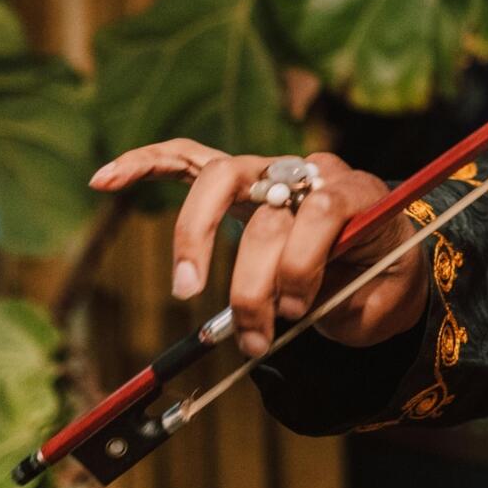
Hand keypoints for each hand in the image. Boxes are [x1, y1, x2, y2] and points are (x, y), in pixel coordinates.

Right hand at [89, 141, 426, 355]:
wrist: (382, 266)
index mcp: (358, 193)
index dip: (304, 261)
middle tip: (249, 328)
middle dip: (252, 270)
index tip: (296, 311)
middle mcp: (311, 172)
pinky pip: (186, 160)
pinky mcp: (237, 182)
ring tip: (187, 286)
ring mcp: (270, 171)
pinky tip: (105, 179)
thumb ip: (338, 300)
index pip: (323, 207)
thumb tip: (279, 312)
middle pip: (266, 199)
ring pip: (222, 179)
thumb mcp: (377, 301)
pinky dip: (147, 165)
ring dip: (197, 234)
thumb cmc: (377, 284)